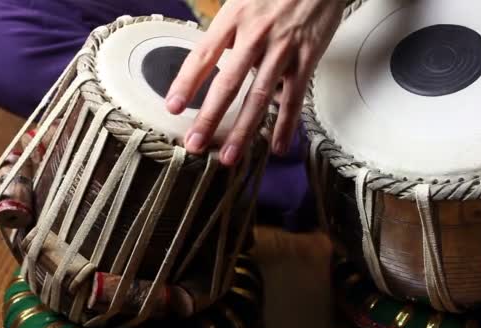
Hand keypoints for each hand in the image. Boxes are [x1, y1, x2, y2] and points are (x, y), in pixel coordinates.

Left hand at [166, 0, 344, 165]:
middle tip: (195, 145)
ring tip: (230, 157)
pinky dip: (287, 124)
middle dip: (209, 118)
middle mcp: (256, 34)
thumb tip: (214, 59)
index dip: (186, 83)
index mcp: (234, 17)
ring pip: (259, 96)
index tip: (172, 108)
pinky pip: (295, 97)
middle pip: (228, 84)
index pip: (203, 55)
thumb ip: (228, 28)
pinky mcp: (307, 58)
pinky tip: (278, 145)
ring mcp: (283, 48)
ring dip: (243, 130)